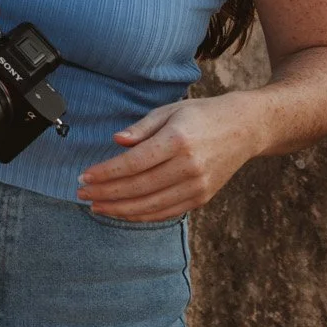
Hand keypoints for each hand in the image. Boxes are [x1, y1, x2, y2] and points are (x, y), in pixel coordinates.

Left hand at [77, 97, 259, 221]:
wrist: (245, 128)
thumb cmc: (201, 115)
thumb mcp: (169, 110)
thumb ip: (141, 128)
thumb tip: (116, 141)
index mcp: (178, 141)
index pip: (134, 163)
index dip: (106, 173)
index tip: (84, 177)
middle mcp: (189, 167)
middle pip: (139, 187)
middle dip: (106, 193)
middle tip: (82, 194)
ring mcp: (198, 186)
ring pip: (152, 205)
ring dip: (120, 209)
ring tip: (96, 207)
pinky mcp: (203, 198)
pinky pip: (167, 212)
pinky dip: (143, 215)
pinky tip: (123, 212)